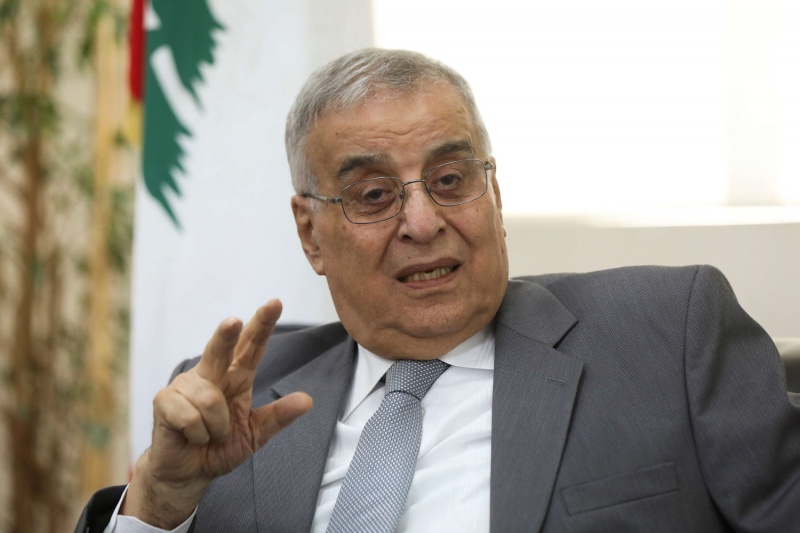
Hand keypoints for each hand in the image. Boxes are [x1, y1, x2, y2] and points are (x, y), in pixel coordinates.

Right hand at [122, 300, 312, 527]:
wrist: (188, 473)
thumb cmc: (220, 448)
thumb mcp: (256, 435)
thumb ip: (278, 417)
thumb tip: (307, 400)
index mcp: (236, 377)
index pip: (251, 346)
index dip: (262, 324)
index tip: (275, 303)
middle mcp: (211, 375)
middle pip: (220, 348)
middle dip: (226, 335)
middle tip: (234, 321)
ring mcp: (185, 385)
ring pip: (209, 398)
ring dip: (216, 426)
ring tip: (209, 434)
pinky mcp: (164, 401)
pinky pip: (191, 416)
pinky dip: (198, 433)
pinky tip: (191, 436)